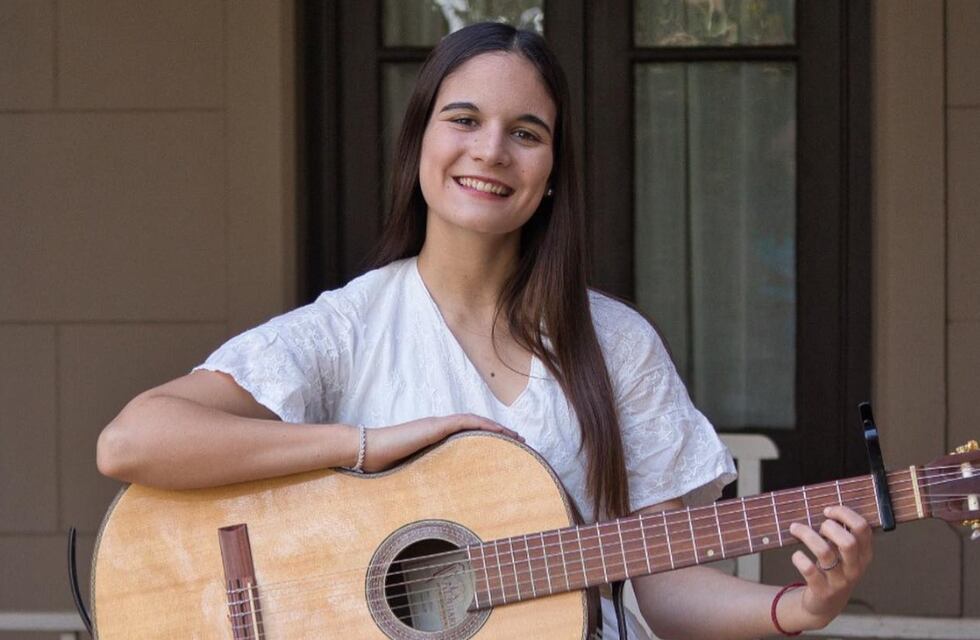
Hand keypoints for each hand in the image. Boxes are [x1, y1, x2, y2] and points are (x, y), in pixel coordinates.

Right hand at [360, 414, 523, 472]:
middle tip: (523, 442)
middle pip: (478, 428)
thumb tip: (435, 512)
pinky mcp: (434, 426)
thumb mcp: (412, 482)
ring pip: (475, 423)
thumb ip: (426, 487)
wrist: (366, 453)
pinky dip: (485, 424)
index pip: (469, 437)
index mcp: (436, 443)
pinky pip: (465, 422)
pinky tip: (501, 430)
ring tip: (518, 437)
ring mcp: (437, 427)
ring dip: (499, 428)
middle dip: (501, 435)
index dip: (491, 440)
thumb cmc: (383, 471)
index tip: (509, 449)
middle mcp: (439, 432)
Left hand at [786, 506, 873, 628]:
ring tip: (795, 528)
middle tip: (818, 526)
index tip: (827, 510)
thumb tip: (826, 507)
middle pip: (848, 541)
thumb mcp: (843, 553)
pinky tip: (796, 555)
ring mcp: (840, 581)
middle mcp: (855, 568)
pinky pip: (809, 570)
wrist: (824, 605)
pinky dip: (799, 558)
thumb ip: (841, 533)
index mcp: (864, 554)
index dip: (844, 513)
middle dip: (829, 527)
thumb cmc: (833, 569)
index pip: (863, 528)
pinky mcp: (823, 591)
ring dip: (807, 535)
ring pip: (825, 552)